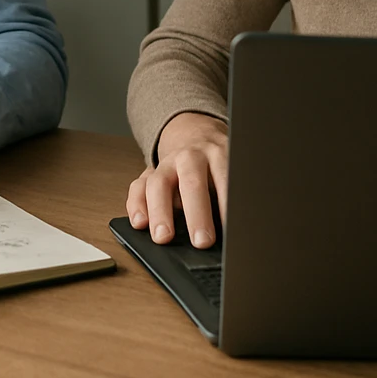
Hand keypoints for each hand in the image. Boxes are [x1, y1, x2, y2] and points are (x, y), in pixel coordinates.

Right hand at [126, 111, 227, 248]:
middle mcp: (190, 156)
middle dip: (197, 213)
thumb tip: (240, 229)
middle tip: (202, 241)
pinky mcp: (149, 173)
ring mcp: (166, 163)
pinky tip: (139, 224)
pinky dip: (136, 205)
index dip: (228, 206)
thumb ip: (233, 196)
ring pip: (159, 183)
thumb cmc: (218, 166)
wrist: (196, 136)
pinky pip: (137, 186)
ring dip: (160, 211)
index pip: (224, 179)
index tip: (232, 231)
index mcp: (218, 154)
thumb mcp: (233, 172)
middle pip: (192, 181)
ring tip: (163, 237)